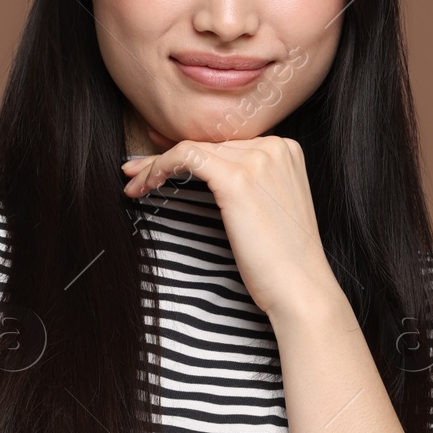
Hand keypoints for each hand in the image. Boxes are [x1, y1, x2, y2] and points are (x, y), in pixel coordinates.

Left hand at [122, 132, 345, 326]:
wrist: (299, 288)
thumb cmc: (281, 259)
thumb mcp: (267, 207)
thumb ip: (245, 181)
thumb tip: (198, 169)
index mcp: (285, 149)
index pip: (224, 144)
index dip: (186, 151)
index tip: (154, 161)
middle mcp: (275, 146)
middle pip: (206, 144)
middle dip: (164, 158)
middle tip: (134, 173)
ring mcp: (258, 159)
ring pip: (191, 148)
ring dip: (155, 166)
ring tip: (133, 184)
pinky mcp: (237, 179)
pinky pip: (186, 158)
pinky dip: (159, 168)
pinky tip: (144, 186)